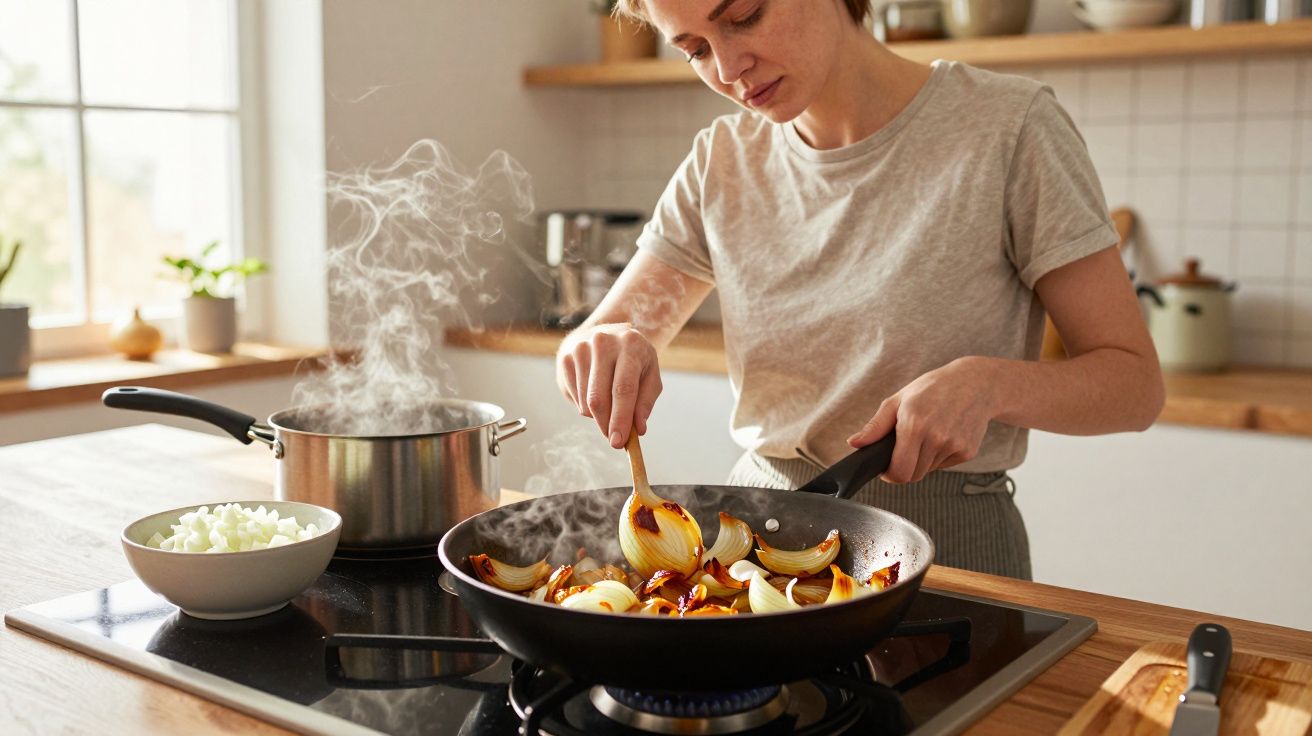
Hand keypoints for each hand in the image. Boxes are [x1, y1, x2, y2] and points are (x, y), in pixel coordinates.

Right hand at [557, 323, 662, 447]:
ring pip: (586, 402)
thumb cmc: (634, 360)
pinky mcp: (566, 359)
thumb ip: (645, 402)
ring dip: (598, 416)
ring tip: (611, 404)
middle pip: (599, 398)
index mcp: (630, 345)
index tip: (618, 442)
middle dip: (606, 425)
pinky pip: (575, 398)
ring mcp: (580, 349)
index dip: (620, 418)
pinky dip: (587, 406)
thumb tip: (638, 429)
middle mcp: (602, 343)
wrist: (607, 334)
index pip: (623, 388)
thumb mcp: (649, 375)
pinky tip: (596, 392)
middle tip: (614, 440)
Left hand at [845, 357, 998, 483]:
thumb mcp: (899, 400)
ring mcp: (954, 446)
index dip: (890, 475)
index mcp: (914, 425)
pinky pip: (944, 465)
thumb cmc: (933, 388)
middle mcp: (936, 438)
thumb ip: (875, 426)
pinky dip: (939, 456)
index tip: (887, 468)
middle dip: (904, 467)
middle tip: (906, 449)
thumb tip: (854, 443)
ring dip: (922, 460)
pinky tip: (944, 434)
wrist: (976, 383)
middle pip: (912, 476)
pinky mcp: (967, 452)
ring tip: (927, 435)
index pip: (899, 472)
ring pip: (927, 470)